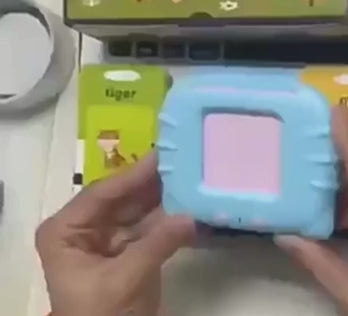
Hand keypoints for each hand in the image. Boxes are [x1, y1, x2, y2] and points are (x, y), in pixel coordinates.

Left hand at [36, 152, 194, 315]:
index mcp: (66, 230)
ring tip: (192, 175)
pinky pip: (152, 225)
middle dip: (153, 182)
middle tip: (183, 159)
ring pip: (140, 208)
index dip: (133, 175)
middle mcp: (85, 226)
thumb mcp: (123, 281)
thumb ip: (157, 245)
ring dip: (165, 197)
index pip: (102, 193)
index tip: (161, 155)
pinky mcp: (130, 248)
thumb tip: (191, 216)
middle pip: (123, 197)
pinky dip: (171, 218)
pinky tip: (192, 204)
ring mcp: (109, 236)